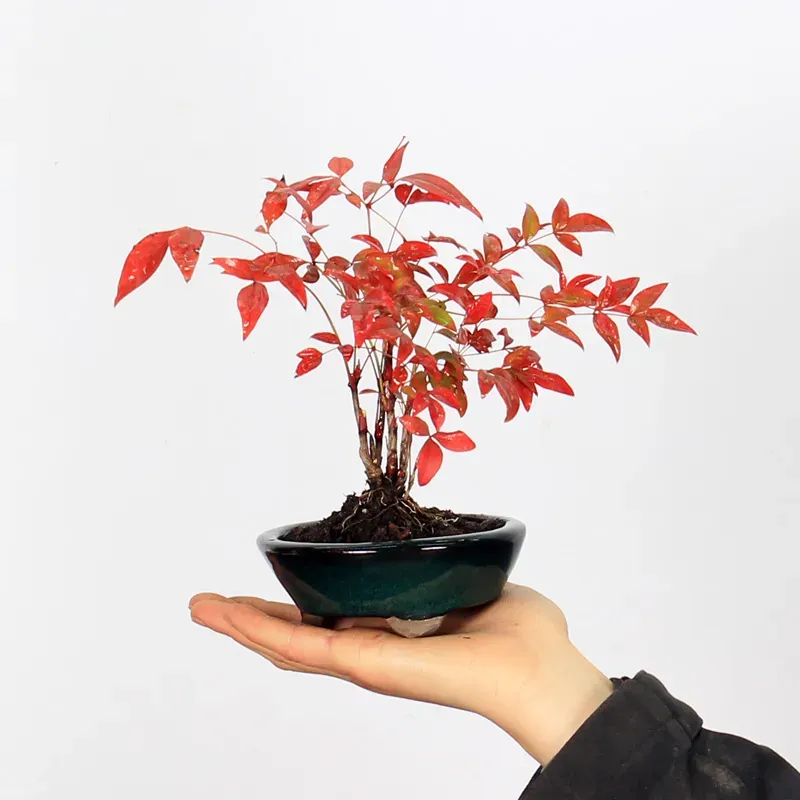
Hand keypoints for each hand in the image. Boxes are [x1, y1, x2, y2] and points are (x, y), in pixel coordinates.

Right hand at [189, 584, 611, 764]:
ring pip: (287, 643)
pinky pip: (301, 646)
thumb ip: (445, 565)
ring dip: (241, 624)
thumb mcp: (466, 579)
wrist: (540, 671)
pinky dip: (259, 631)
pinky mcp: (364, 664)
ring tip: (204, 609)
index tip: (265, 587)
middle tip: (211, 603)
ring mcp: (364, 660)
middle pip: (298, 635)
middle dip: (252, 618)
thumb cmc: (520, 632)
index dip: (292, 605)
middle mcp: (372, 649)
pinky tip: (227, 616)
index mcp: (393, 631)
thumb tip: (442, 540)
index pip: (330, 619)